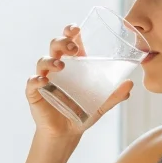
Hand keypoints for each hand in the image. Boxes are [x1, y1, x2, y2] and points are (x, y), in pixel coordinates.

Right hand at [27, 24, 134, 139]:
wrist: (67, 133)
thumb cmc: (82, 113)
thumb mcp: (101, 104)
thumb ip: (114, 95)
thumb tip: (130, 85)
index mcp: (73, 65)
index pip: (70, 42)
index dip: (70, 32)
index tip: (76, 28)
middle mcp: (57, 68)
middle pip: (55, 46)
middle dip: (62, 41)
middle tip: (73, 47)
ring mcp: (45, 79)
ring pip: (43, 61)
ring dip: (51, 60)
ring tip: (61, 65)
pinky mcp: (35, 93)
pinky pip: (32, 82)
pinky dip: (36, 80)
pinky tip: (43, 81)